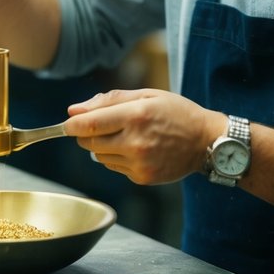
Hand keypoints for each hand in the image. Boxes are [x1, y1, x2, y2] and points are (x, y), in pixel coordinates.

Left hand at [63, 89, 224, 184]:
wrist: (206, 141)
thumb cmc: (175, 112)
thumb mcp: (146, 95)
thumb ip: (108, 100)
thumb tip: (74, 111)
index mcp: (136, 115)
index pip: (89, 124)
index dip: (72, 124)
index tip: (68, 123)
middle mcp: (136, 141)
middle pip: (89, 142)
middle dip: (87, 134)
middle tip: (101, 126)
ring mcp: (139, 162)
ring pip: (99, 157)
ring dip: (103, 147)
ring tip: (126, 136)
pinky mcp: (142, 177)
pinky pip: (114, 167)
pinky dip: (118, 158)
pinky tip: (137, 149)